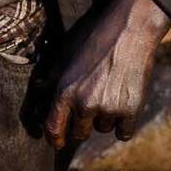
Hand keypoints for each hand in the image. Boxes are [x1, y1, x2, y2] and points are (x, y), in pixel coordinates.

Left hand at [44, 0, 170, 147]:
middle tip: (90, 105)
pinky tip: (124, 104)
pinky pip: (123, 132)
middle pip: (79, 133)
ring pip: (102, 129)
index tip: (57, 142)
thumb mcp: (66, 54)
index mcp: (65, 91)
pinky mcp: (131, 111)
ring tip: (110, 91)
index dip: (54, 138)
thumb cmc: (94, 37)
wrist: (130, 28)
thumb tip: (38, 91)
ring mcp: (109, 109)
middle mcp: (85, 104)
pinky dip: (124, 124)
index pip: (53, 129)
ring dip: (104, 118)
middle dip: (81, 124)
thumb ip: (52, 78)